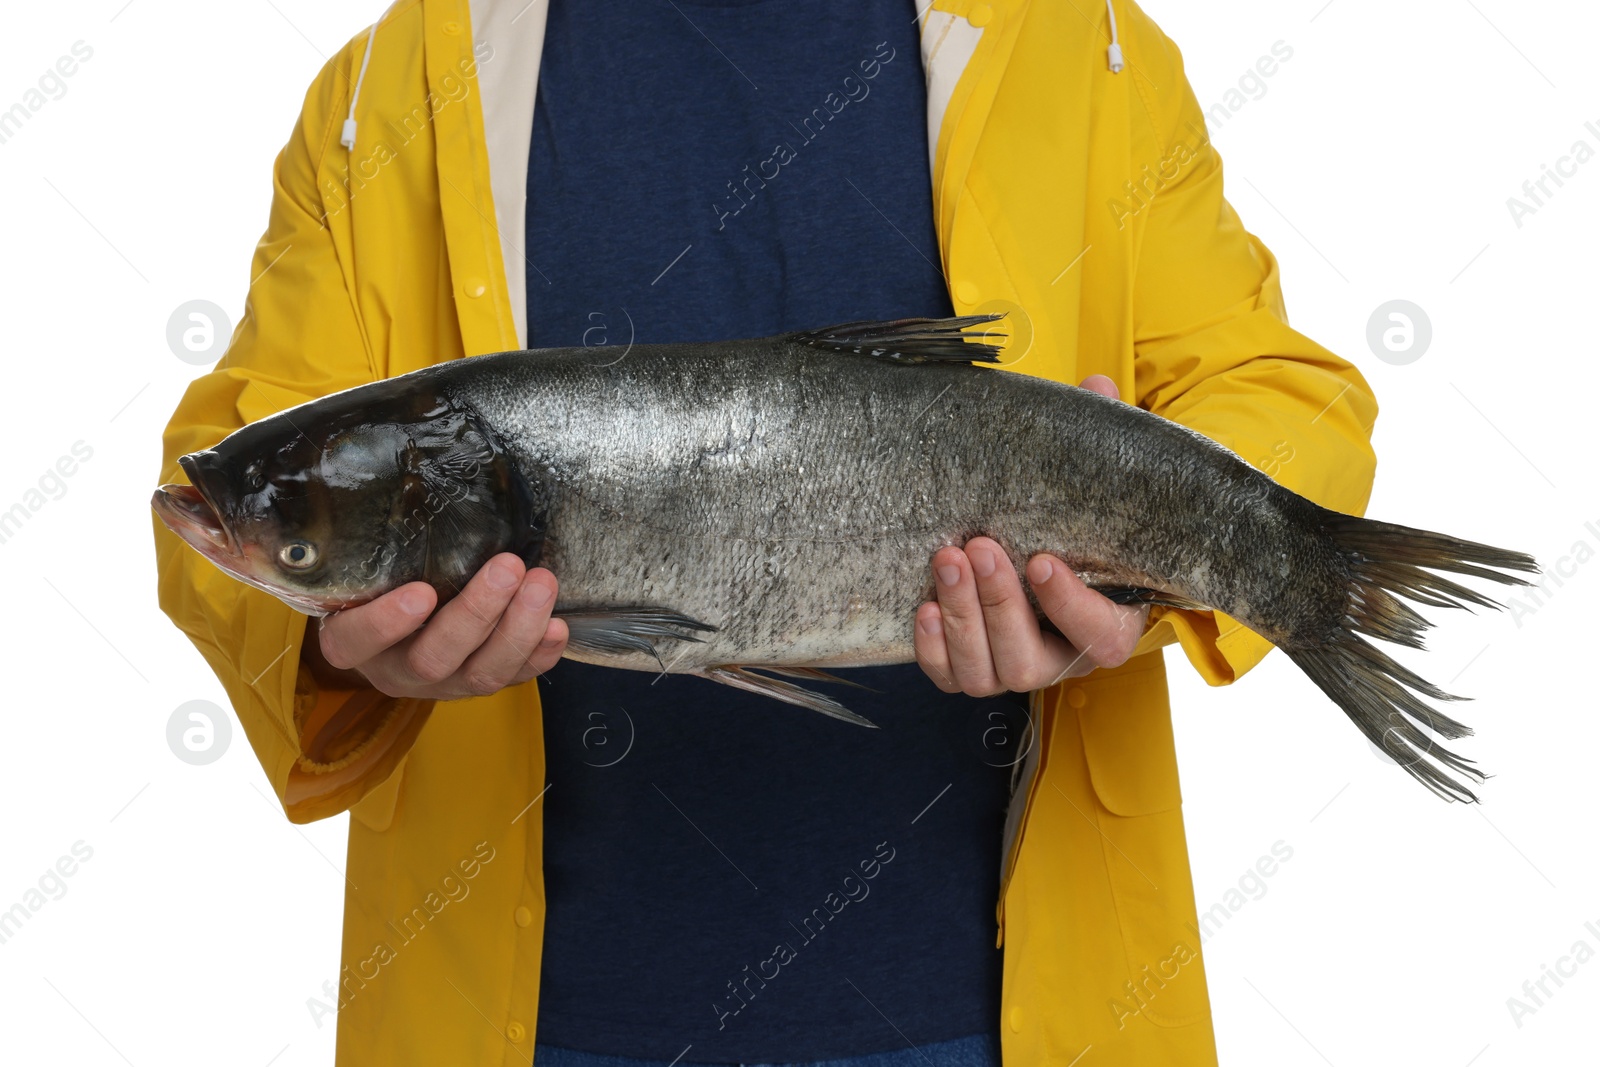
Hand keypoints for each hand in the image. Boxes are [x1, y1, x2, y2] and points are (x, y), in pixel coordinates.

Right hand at [308, 553, 568, 700]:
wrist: (402, 618)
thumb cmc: (381, 577)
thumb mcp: (368, 562)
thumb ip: (377, 539)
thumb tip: (405, 471)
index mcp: (354, 641)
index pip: (356, 641)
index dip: (385, 624)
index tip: (421, 592)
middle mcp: (397, 669)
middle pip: (433, 658)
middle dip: (477, 613)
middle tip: (508, 567)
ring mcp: (444, 683)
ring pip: (481, 674)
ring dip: (518, 629)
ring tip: (542, 583)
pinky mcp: (482, 683)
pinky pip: (516, 679)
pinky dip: (540, 653)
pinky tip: (558, 625)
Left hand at [913, 375, 1149, 696]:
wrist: (1039, 548)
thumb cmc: (1072, 524)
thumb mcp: (1093, 488)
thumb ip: (1099, 445)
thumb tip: (1095, 388)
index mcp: (1109, 622)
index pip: (1101, 635)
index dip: (1071, 606)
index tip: (1043, 560)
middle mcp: (1062, 657)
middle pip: (1031, 661)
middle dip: (999, 605)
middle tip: (977, 545)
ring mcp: (1013, 665)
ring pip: (987, 673)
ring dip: (962, 619)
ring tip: (946, 557)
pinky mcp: (971, 666)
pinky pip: (948, 677)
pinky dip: (933, 649)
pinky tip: (922, 608)